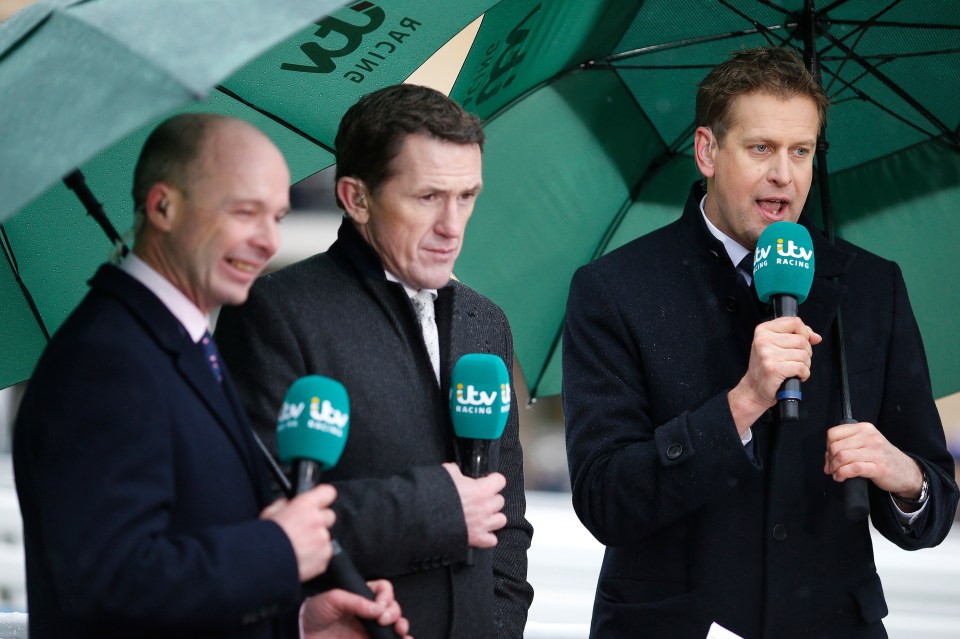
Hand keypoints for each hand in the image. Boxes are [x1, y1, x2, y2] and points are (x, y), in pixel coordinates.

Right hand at [260, 484, 336, 580]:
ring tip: (298, 547)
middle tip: (304, 529)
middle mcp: (317, 521)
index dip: (324, 497)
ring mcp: (322, 540)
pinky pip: (324, 554)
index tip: (321, 501)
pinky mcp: (324, 557)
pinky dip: (316, 556)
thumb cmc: (265, 539)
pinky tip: (301, 558)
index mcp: (306, 505)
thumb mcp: (270, 512)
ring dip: (316, 541)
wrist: (264, 563)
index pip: (328, 492)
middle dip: (319, 521)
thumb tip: (289, 504)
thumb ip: (285, 504)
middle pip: (329, 516)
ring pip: (325, 537)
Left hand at [301, 580, 412, 638]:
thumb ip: (356, 601)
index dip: (386, 596)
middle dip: (394, 612)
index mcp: (360, 597)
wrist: (301, 635)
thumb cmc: (312, 614)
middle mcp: (367, 612)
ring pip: (393, 626)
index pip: (382, 590)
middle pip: (392, 608)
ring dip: (401, 626)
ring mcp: (367, 629)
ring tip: (399, 631)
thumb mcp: (332, 599)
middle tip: (384, 619)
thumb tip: (378, 608)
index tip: (380, 605)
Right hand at [442, 463, 506, 547]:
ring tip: (482, 515)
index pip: (500, 481)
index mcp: (481, 490)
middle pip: (500, 501)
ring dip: (492, 517)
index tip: (486, 481)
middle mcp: (485, 507)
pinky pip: (492, 540)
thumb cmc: (436, 494)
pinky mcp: (476, 539)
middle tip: (478, 498)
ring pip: (501, 520)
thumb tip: (456, 473)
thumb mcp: (446, 473)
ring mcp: (482, 524)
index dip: (493, 480)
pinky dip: (487, 536)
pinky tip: (479, 531)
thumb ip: (456, 472)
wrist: (425, 516)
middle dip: (490, 499)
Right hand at [728, 316, 821, 432]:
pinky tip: (795, 376)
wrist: (754, 389)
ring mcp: (767, 354)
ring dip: (805, 365)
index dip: (804, 332)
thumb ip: (795, 336)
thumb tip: (815, 337)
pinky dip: (804, 374)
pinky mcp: (774, 369)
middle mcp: (763, 340)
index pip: (794, 322)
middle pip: (802, 340)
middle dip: (805, 352)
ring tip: (793, 369)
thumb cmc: (766, 367)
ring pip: (804, 355)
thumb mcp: (775, 345)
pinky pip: (802, 367)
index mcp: (763, 330)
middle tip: (795, 360)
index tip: (802, 342)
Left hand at [824, 421, 924, 495]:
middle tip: (832, 468)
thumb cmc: (883, 458)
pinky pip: (853, 468)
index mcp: (864, 428)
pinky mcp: (878, 467)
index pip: (834, 433)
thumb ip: (846, 448)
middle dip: (830, 460)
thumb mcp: (866, 445)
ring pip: (842, 457)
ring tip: (836, 474)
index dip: (827, 446)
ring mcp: (875, 452)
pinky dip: (842, 474)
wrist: (907, 472)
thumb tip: (827, 461)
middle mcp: (870, 437)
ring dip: (835, 468)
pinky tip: (841, 477)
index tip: (830, 456)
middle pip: (835, 447)